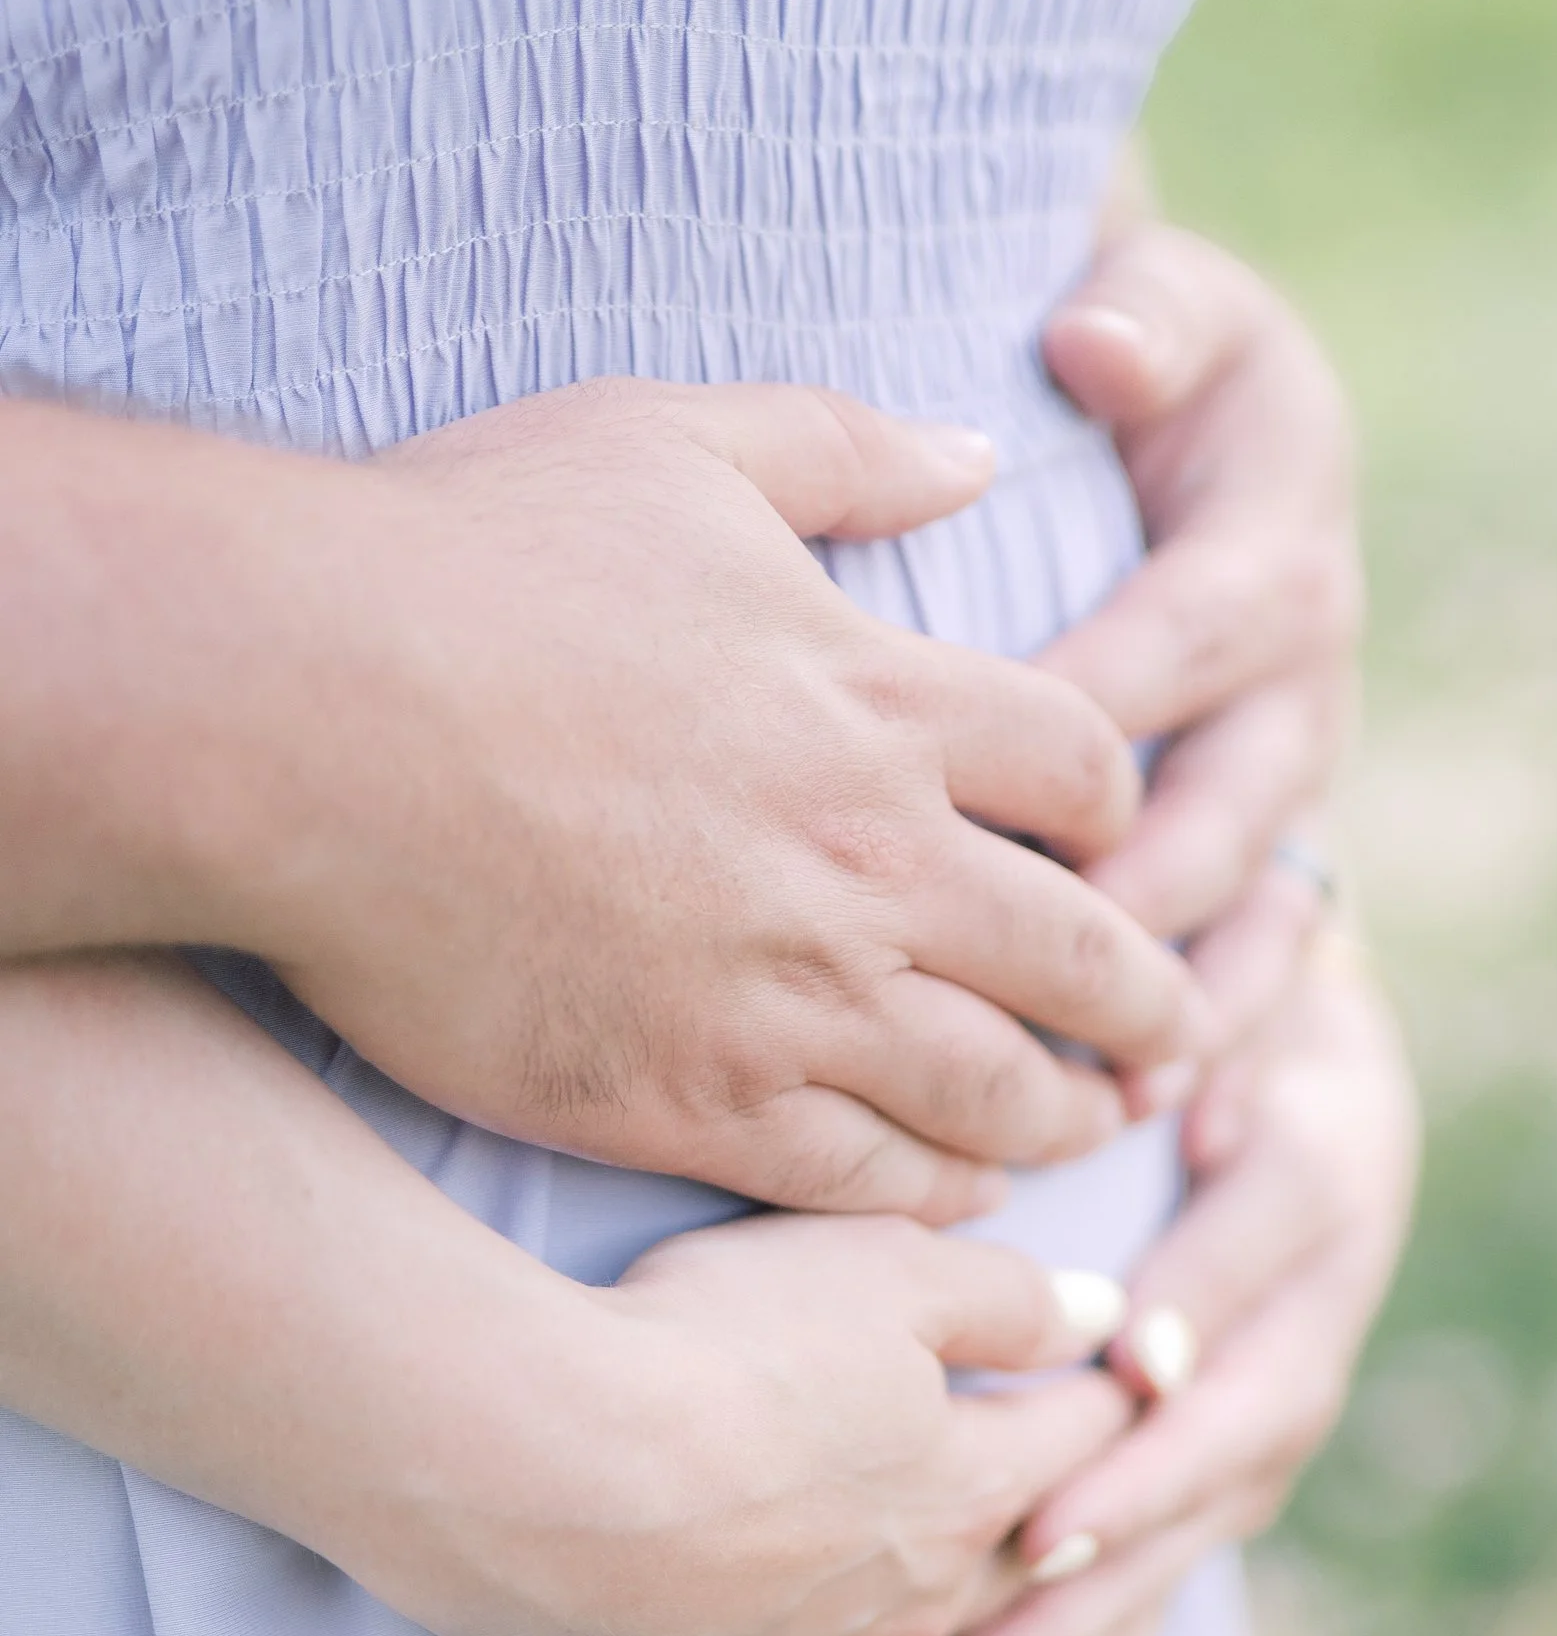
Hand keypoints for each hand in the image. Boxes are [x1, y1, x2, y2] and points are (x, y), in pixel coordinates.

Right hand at [259, 380, 1208, 1212]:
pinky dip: (940, 1190)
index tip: (1116, 843)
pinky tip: (963, 1193)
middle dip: (1148, 999)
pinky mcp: (693, 1098)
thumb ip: (846, 447)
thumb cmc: (464, 557)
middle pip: (1084, 952)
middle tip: (1179, 1033)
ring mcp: (791, 993)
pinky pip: (869, 1172)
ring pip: (997, 1085)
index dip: (1120, 809)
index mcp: (885, 699)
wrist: (296, 712)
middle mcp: (873, 858)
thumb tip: (975, 451)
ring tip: (1095, 1130)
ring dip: (1065, 1114)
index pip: (1088, 769)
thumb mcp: (675, 442)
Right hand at [492, 1224, 1135, 1635]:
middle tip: (1085, 1525)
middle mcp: (915, 1608)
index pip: (1080, 1442)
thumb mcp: (884, 1273)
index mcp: (968, 1489)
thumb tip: (1104, 1315)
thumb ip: (1005, 1297)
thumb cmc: (716, 1347)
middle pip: (1022, 1582)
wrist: (542, 1467)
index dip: (1106, 1400)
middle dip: (1062, 1543)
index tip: (1121, 1378)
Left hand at [902, 941, 1418, 1635]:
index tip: (1118, 1391)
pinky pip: (1159, 1578)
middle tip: (996, 1619)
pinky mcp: (1224, 1470)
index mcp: (1322, 1186)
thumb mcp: (1236, 976)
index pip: (1257, 1270)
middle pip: (1225, 1450)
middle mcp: (1313, 1320)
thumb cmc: (1228, 989)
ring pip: (1189, 1541)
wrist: (1296, 1045)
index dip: (1193, 1334)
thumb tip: (1170, 1097)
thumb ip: (1208, 1024)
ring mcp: (1272, 1410)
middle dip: (1111, 1540)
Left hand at [1041, 228, 1362, 1051]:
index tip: (1006, 756)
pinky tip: (1171, 1114)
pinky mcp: (1275, 841)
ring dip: (1195, 992)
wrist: (1202, 420)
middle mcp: (1307, 673)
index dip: (1113, 691)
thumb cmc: (1149, 367)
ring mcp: (1294, 772)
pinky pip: (1270, 957)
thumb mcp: (1167, 311)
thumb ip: (1149, 317)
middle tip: (1055, 953)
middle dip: (1155, 878)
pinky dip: (1227, 1035)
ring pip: (1260, 898)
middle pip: (1240, 793)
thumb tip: (1098, 343)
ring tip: (1121, 1082)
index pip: (1197, 626)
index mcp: (1276, 544)